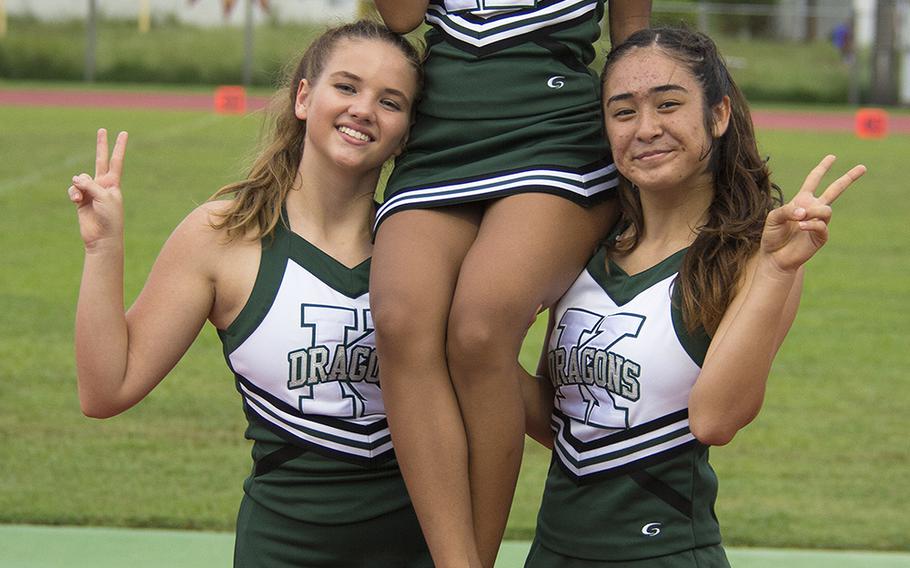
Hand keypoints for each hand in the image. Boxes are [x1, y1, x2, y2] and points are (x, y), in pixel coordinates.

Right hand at [67, 129, 128, 249]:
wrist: (102, 237)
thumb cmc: (110, 218)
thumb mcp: (104, 197)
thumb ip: (90, 184)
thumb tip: (75, 178)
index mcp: (114, 183)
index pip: (116, 160)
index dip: (119, 147)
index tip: (124, 133)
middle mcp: (103, 184)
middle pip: (101, 160)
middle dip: (101, 145)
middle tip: (102, 129)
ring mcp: (91, 191)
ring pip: (80, 178)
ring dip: (79, 185)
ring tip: (82, 197)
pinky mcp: (80, 199)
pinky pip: (73, 189)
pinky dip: (73, 193)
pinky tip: (76, 201)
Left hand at [760, 155, 864, 272]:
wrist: (775, 256)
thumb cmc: (773, 235)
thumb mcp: (773, 218)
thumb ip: (786, 210)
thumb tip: (804, 211)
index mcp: (802, 201)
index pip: (813, 180)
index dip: (822, 168)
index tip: (832, 157)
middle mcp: (813, 209)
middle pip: (835, 190)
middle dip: (848, 178)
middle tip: (863, 167)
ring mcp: (819, 222)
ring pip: (826, 210)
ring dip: (812, 212)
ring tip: (799, 219)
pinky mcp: (821, 236)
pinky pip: (821, 226)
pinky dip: (810, 224)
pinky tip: (800, 226)